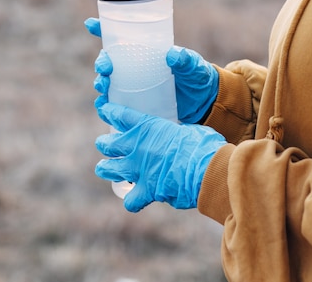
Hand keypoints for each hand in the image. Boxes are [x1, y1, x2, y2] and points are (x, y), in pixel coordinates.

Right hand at [85, 17, 218, 123]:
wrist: (203, 102)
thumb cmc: (196, 76)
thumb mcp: (193, 64)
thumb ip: (186, 59)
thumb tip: (172, 55)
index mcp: (144, 52)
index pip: (119, 38)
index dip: (102, 29)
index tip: (91, 24)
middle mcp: (134, 69)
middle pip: (108, 62)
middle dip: (101, 63)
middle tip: (104, 68)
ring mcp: (133, 88)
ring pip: (107, 84)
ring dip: (101, 84)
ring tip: (104, 87)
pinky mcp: (135, 106)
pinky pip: (114, 106)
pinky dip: (105, 107)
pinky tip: (104, 108)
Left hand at [94, 103, 225, 211]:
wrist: (207, 169)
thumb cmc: (204, 146)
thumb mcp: (190, 130)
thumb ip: (179, 132)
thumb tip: (182, 136)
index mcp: (148, 127)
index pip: (120, 115)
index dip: (108, 111)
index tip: (104, 109)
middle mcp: (137, 147)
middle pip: (107, 144)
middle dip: (104, 144)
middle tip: (105, 144)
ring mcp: (138, 170)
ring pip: (108, 169)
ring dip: (105, 168)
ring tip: (104, 168)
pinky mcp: (146, 191)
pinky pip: (130, 200)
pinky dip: (132, 201)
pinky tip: (135, 200)